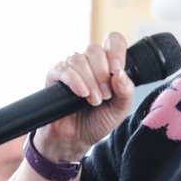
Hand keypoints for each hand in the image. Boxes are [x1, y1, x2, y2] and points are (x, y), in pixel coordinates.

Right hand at [35, 32, 134, 161]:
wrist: (75, 139)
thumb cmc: (97, 122)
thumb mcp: (120, 109)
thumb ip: (126, 91)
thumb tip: (120, 73)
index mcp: (106, 64)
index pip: (113, 40)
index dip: (116, 51)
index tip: (117, 71)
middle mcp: (88, 62)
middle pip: (95, 49)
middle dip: (103, 74)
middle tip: (105, 95)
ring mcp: (70, 68)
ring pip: (79, 59)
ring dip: (90, 81)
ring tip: (93, 101)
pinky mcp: (54, 76)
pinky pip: (64, 69)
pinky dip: (75, 81)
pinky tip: (81, 94)